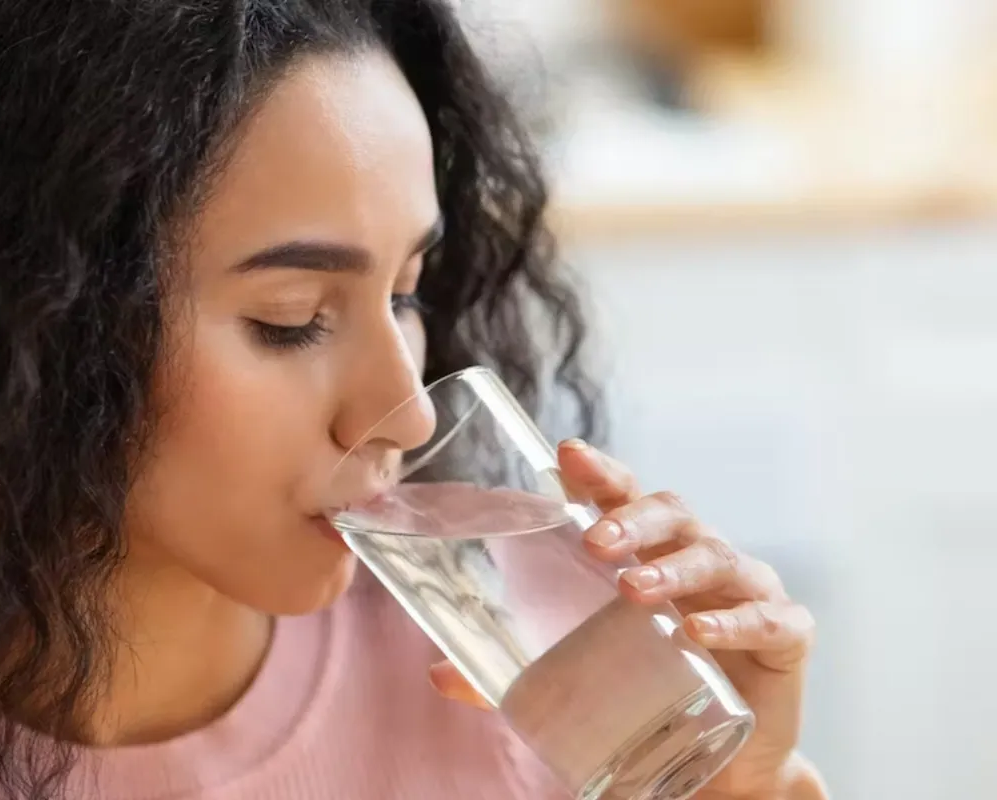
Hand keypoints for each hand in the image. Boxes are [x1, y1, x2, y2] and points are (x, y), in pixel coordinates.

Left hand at [429, 439, 820, 799]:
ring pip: (716, 555)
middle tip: (595, 541)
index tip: (567, 454)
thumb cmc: (648, 694)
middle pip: (672, 512)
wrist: (722, 765)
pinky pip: (768, 616)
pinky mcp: (787, 632)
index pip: (624, 497)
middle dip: (632, 518)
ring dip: (674, 567)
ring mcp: (746, 590)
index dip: (600, 472)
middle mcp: (697, 559)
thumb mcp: (581, 678)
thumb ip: (513, 675)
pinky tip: (699, 634)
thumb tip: (438, 674)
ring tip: (634, 590)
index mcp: (649, 554)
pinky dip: (735, 622)